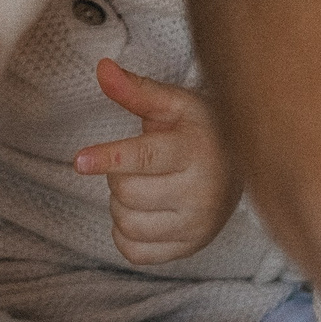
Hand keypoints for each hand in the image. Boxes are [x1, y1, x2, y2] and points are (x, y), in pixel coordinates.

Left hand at [73, 59, 239, 263]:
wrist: (242, 166)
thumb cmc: (200, 129)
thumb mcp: (173, 104)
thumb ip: (136, 90)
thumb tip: (101, 68)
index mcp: (196, 151)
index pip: (144, 159)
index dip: (108, 158)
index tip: (78, 161)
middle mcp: (201, 194)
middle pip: (127, 193)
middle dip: (117, 176)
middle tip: (136, 164)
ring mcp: (197, 226)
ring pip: (127, 224)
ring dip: (120, 205)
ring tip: (142, 186)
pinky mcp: (190, 249)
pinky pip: (135, 253)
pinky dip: (125, 234)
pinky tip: (141, 213)